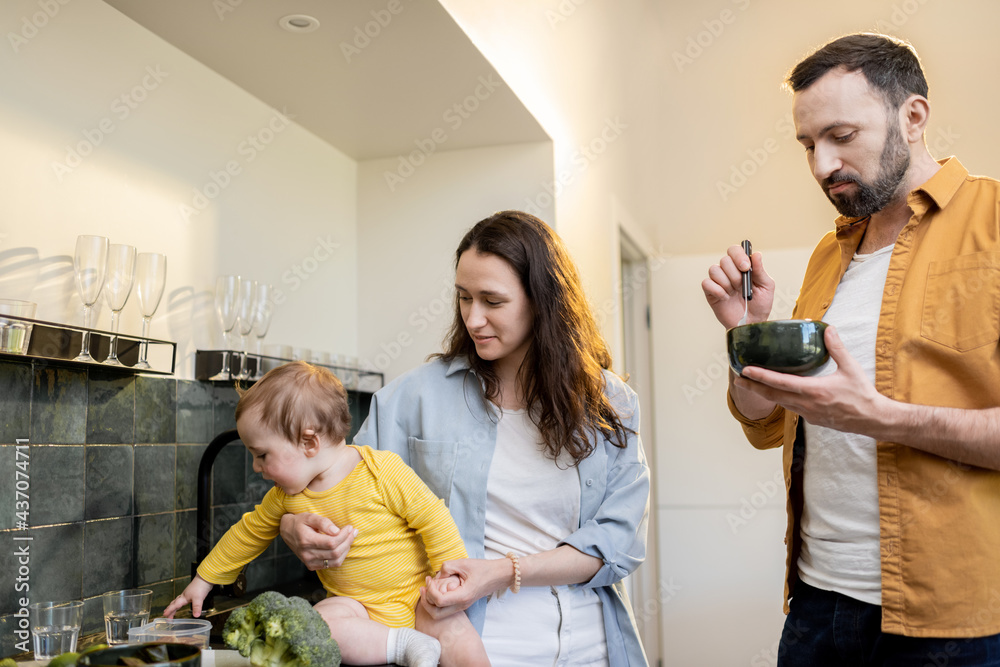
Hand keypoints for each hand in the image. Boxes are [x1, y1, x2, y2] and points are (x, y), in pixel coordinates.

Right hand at [164, 575, 212, 618]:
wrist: (205, 578)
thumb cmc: (200, 586)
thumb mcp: (198, 598)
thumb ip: (196, 607)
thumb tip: (195, 616)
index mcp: (184, 597)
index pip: (175, 605)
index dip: (170, 611)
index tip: (164, 615)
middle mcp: (184, 596)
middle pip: (175, 603)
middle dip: (170, 609)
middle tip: (166, 615)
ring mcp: (188, 594)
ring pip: (178, 601)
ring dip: (174, 606)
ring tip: (172, 610)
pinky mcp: (192, 593)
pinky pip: (183, 599)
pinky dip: (181, 603)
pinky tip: (184, 603)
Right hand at [279, 513, 356, 570]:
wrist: (287, 531)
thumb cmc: (299, 522)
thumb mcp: (309, 516)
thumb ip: (323, 522)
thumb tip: (336, 531)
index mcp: (306, 541)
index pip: (331, 543)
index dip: (344, 535)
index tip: (349, 527)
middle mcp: (307, 554)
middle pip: (335, 552)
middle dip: (348, 541)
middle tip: (353, 531)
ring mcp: (309, 562)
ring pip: (335, 561)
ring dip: (346, 549)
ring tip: (350, 538)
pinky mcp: (311, 566)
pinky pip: (331, 565)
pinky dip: (340, 556)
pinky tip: (342, 546)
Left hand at [419, 558, 510, 620]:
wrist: (498, 575)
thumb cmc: (483, 568)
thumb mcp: (463, 563)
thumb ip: (447, 567)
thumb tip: (436, 576)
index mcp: (462, 596)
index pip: (439, 601)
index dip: (430, 591)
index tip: (429, 579)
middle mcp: (461, 605)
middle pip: (435, 613)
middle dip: (425, 601)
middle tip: (424, 586)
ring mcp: (461, 607)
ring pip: (439, 614)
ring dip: (430, 602)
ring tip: (428, 588)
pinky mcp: (461, 604)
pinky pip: (444, 609)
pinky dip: (436, 602)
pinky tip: (436, 589)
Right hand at [702, 245, 775, 328]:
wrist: (751, 323)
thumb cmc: (760, 305)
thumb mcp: (766, 287)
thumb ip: (760, 270)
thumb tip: (757, 254)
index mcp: (742, 266)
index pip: (734, 250)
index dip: (738, 256)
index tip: (746, 267)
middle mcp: (729, 271)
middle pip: (724, 260)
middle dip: (734, 274)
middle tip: (741, 285)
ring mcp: (718, 281)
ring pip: (714, 270)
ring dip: (726, 282)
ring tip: (733, 293)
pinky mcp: (710, 292)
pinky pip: (706, 283)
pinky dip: (717, 290)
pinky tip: (725, 298)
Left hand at [734, 326, 889, 434]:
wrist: (872, 419)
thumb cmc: (862, 394)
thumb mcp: (850, 368)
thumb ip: (836, 348)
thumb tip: (828, 329)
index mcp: (814, 390)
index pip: (780, 383)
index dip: (761, 377)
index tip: (745, 371)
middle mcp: (807, 404)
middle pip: (773, 395)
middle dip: (753, 387)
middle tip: (737, 379)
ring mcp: (808, 413)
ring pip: (780, 402)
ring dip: (764, 393)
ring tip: (750, 384)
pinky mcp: (811, 418)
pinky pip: (790, 407)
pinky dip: (779, 399)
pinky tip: (774, 392)